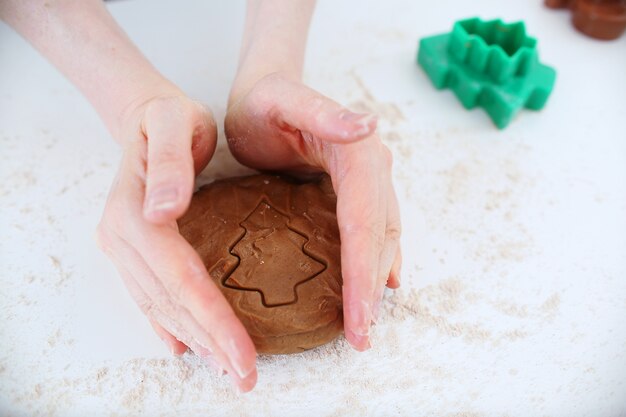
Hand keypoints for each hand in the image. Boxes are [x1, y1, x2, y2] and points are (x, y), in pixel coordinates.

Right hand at [96, 91, 257, 391]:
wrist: (146, 115)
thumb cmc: (169, 117)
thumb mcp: (175, 122)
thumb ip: (171, 164)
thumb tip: (164, 211)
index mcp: (135, 212)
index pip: (179, 277)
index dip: (211, 318)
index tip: (243, 352)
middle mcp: (122, 236)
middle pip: (170, 301)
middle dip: (209, 341)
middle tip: (244, 375)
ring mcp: (123, 246)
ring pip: (160, 305)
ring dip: (194, 339)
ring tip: (226, 367)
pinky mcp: (132, 250)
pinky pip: (149, 295)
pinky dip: (169, 324)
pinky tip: (184, 344)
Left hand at [225, 72, 401, 350]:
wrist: (263, 93)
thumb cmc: (264, 100)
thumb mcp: (285, 101)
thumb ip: (326, 114)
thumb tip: (371, 126)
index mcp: (359, 153)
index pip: (365, 221)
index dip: (363, 272)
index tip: (359, 317)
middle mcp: (372, 168)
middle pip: (379, 237)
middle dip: (371, 289)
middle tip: (361, 336)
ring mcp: (366, 181)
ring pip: (381, 238)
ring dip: (376, 283)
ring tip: (366, 323)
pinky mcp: (353, 191)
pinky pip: (372, 231)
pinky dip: (375, 262)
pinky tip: (378, 285)